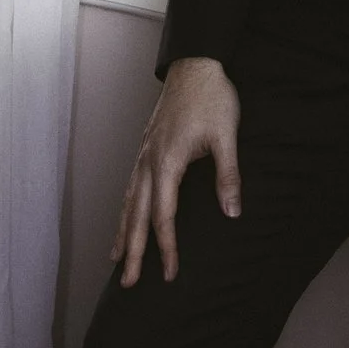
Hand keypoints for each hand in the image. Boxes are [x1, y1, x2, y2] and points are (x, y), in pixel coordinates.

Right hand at [112, 56, 241, 286]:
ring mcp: (143, 154)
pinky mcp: (145, 147)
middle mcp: (149, 162)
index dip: (167, 248)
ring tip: (117, 259)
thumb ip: (228, 176)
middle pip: (137, 216)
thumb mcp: (227, 136)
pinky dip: (125, 208)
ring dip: (123, 232)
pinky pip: (130, 186)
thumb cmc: (212, 97)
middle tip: (127, 284)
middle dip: (133, 252)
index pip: (164, 217)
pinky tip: (126, 217)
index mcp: (168, 163)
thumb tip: (232, 212)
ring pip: (129, 202)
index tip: (170, 274)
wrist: (195, 64)